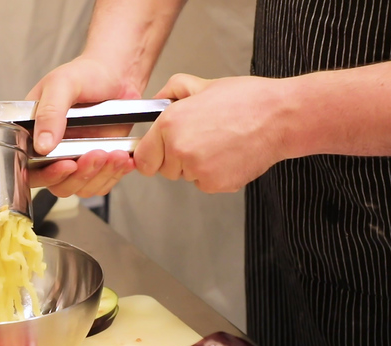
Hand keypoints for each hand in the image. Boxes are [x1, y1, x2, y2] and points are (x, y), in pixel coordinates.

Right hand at [25, 56, 140, 196]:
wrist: (117, 74)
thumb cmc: (86, 74)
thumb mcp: (62, 84)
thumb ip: (49, 112)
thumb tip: (42, 145)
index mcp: (34, 134)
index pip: (31, 170)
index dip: (47, 174)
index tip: (67, 164)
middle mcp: (52, 152)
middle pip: (58, 185)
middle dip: (80, 175)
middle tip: (97, 154)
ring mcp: (75, 159)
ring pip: (82, 188)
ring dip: (100, 175)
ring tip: (115, 153)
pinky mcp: (98, 163)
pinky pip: (103, 183)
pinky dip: (115, 174)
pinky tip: (123, 158)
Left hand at [134, 73, 289, 192]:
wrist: (281, 117)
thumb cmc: (246, 100)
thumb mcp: (202, 84)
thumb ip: (171, 92)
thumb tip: (156, 102)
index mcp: (170, 124)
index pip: (142, 158)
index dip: (151, 155)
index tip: (157, 153)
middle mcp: (180, 149)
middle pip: (163, 169)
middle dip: (176, 158)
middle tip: (200, 139)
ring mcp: (197, 169)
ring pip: (185, 176)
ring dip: (195, 165)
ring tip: (218, 142)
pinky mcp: (215, 184)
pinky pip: (204, 183)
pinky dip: (214, 174)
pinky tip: (228, 154)